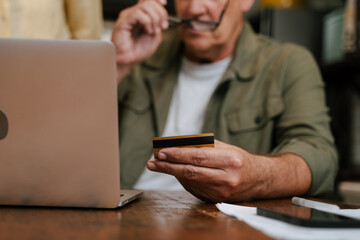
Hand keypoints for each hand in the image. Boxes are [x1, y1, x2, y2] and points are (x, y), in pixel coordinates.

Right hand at [111, 0, 167, 64]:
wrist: (128, 61)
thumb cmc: (138, 51)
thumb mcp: (154, 37)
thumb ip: (158, 26)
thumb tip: (162, 19)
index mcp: (140, 16)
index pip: (148, 0)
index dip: (157, 0)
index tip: (165, 4)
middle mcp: (133, 14)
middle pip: (149, 2)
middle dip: (161, 13)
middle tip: (163, 26)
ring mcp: (128, 16)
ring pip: (145, 6)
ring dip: (155, 18)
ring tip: (154, 31)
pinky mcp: (123, 22)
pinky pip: (138, 14)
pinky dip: (147, 22)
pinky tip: (148, 31)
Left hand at [147, 140, 310, 202]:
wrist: (261, 179)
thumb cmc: (240, 159)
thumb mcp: (226, 148)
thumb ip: (204, 146)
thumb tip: (179, 146)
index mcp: (231, 160)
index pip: (198, 156)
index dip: (177, 154)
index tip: (161, 152)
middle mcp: (227, 178)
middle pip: (191, 171)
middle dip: (168, 167)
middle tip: (152, 162)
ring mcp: (223, 192)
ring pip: (191, 182)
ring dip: (173, 174)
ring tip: (159, 166)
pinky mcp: (219, 200)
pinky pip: (196, 189)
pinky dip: (184, 181)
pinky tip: (176, 173)